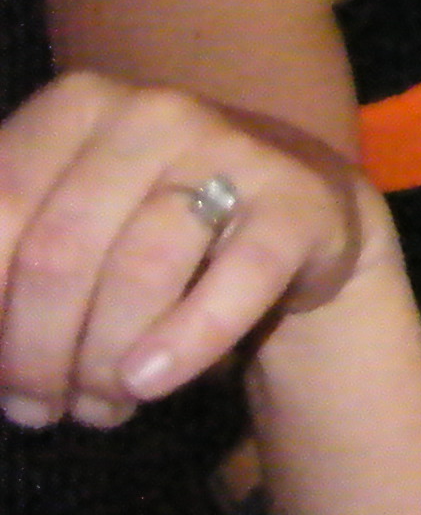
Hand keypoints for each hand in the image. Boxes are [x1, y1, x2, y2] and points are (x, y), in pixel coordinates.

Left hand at [0, 73, 375, 431]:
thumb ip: (11, 256)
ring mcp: (232, 149)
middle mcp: (152, 113)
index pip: (0, 210)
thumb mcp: (71, 213)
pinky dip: (186, 341)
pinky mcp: (296, 200)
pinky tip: (150, 382)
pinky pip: (236, 279)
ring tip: (99, 408)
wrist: (298, 203)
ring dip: (104, 363)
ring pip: (140, 272)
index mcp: (77, 105)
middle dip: (37, 351)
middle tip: (40, 409)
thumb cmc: (154, 215)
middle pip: (61, 252)